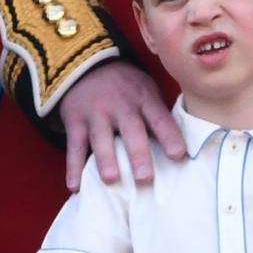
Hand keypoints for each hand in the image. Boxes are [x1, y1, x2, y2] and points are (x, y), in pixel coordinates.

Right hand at [59, 59, 185, 191]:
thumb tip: (178, 149)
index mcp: (144, 98)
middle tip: (145, 178)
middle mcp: (121, 105)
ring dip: (106, 160)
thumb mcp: (146, 89)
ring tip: (112, 180)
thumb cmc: (126, 86)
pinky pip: (74, 146)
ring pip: (101, 138)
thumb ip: (156, 115)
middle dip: (138, 154)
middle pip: (131, 130)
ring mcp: (96, 113)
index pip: (159, 118)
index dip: (169, 136)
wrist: (88, 65)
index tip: (178, 156)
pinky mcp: (75, 121)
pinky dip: (73, 167)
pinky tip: (76, 186)